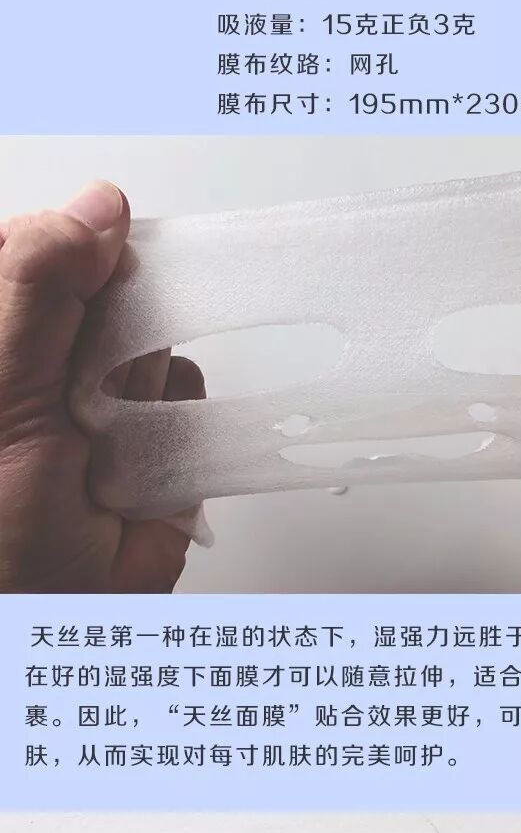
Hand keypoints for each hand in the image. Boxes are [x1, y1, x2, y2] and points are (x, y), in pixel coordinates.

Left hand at [0, 186, 202, 589]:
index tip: (87, 269)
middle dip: (107, 326)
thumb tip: (98, 209)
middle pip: (107, 283)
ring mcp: (103, 401)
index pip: (38, 244)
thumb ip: (33, 283)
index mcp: (7, 334)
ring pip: (153, 338)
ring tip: (91, 444)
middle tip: (74, 386)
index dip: (70, 249)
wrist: (37, 622)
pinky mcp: (153, 445)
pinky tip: (129, 465)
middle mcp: (51, 362)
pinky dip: (173, 428)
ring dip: (132, 391)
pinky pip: (189, 399)